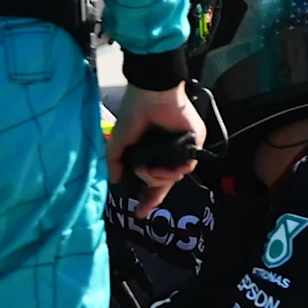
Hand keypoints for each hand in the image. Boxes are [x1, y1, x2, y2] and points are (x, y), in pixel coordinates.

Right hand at [107, 83, 205, 207]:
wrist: (152, 95)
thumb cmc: (134, 113)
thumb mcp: (118, 141)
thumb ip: (114, 161)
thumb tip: (114, 180)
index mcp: (150, 152)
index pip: (151, 178)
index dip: (146, 196)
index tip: (139, 212)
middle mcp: (166, 153)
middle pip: (164, 183)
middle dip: (153, 197)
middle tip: (143, 208)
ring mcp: (180, 150)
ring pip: (173, 178)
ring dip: (158, 179)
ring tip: (149, 170)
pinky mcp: (193, 145)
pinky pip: (186, 167)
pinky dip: (173, 171)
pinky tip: (164, 168)